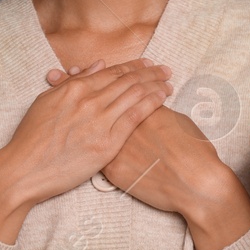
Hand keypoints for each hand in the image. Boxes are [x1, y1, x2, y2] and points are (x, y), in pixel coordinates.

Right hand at [0, 58, 173, 242]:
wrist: (23, 169)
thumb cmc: (31, 138)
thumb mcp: (46, 101)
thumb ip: (72, 83)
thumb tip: (97, 66)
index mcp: (74, 89)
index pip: (111, 72)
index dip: (132, 66)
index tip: (147, 64)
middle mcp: (89, 100)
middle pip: (127, 81)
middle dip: (150, 73)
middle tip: (165, 69)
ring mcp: (99, 121)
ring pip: (134, 95)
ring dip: (155, 85)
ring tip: (168, 81)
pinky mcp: (107, 143)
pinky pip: (134, 117)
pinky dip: (151, 104)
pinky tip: (162, 98)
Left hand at [50, 66, 249, 249]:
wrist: (193, 183)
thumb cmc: (193, 152)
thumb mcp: (175, 121)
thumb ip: (156, 109)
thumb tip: (152, 99)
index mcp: (136, 105)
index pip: (116, 86)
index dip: (101, 75)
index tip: (89, 66)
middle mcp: (122, 122)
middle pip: (96, 99)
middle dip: (78, 82)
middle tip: (65, 71)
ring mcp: (114, 145)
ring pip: (87, 119)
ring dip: (70, 102)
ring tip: (56, 84)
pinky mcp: (112, 167)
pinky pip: (87, 150)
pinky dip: (74, 134)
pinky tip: (63, 124)